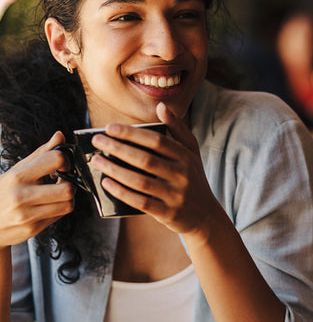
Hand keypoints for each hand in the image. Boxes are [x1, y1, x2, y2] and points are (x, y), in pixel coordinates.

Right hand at [0, 132, 75, 247]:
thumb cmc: (2, 193)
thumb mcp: (17, 170)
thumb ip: (41, 154)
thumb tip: (60, 136)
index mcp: (18, 175)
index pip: (55, 160)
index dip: (66, 161)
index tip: (63, 165)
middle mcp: (22, 195)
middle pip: (67, 189)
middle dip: (70, 184)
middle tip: (63, 181)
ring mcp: (27, 214)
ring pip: (68, 204)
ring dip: (68, 198)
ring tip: (58, 193)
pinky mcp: (33, 228)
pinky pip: (60, 216)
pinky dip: (60, 209)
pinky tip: (51, 204)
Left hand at [90, 102, 220, 240]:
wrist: (206, 216)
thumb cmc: (194, 179)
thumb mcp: (192, 153)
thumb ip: (178, 129)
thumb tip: (161, 106)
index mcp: (186, 157)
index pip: (156, 141)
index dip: (132, 133)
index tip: (110, 128)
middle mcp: (182, 175)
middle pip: (145, 159)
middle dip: (118, 148)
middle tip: (97, 141)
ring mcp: (175, 196)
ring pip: (140, 181)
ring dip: (115, 170)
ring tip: (96, 160)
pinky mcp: (168, 214)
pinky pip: (141, 202)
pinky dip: (122, 193)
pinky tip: (107, 183)